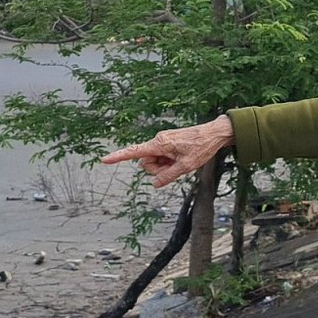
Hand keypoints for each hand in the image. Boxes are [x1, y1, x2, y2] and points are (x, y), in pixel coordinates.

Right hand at [100, 117, 234, 187]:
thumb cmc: (201, 147)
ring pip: (155, 161)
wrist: (214, 134)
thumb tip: (154, 184)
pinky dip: (169, 162)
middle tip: (176, 167)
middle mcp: (158, 141)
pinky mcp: (168, 143)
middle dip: (157, 169)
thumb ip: (168, 176)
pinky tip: (182, 159)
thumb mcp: (186, 166)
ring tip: (181, 161)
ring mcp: (163, 142)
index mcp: (159, 144)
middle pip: (147, 162)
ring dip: (165, 166)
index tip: (104, 160)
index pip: (134, 151)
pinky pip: (162, 157)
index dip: (119, 156)